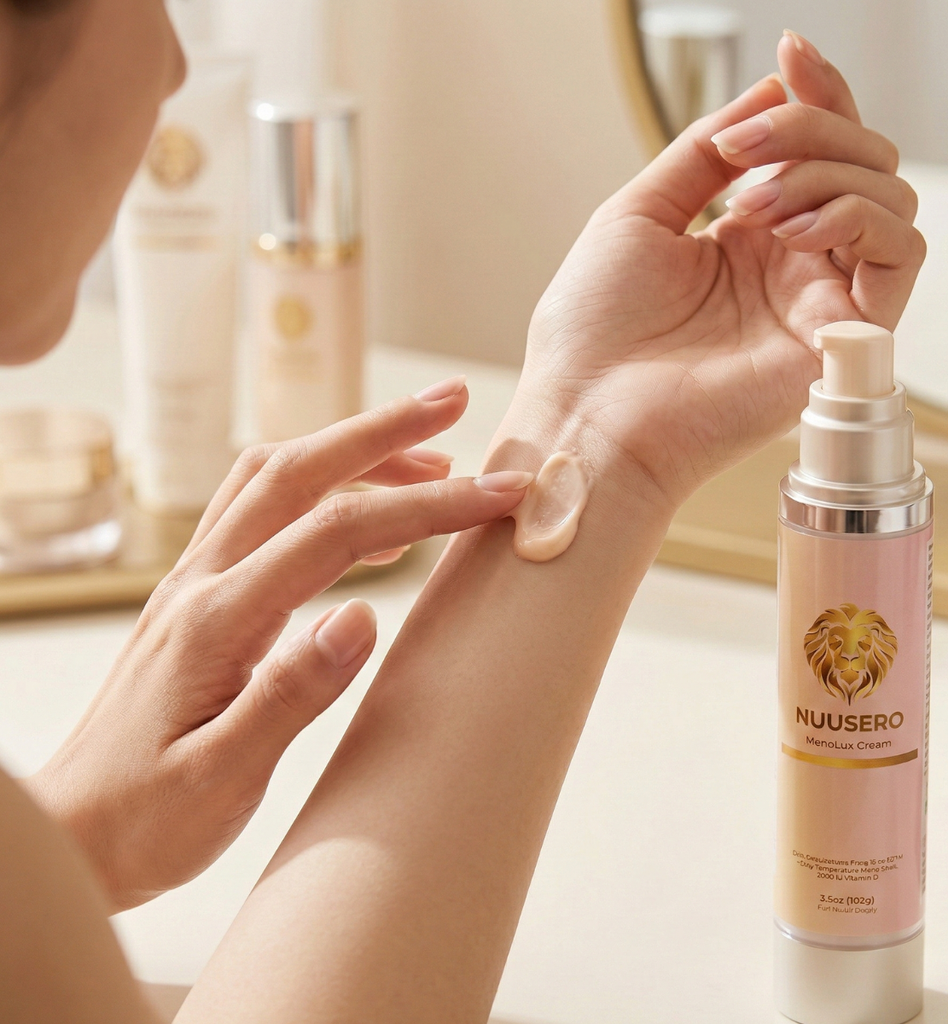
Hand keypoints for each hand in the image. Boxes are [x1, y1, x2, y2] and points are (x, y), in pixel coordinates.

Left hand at [26, 380, 531, 910]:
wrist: (73, 832)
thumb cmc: (145, 818)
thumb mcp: (220, 780)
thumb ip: (290, 695)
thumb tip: (362, 617)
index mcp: (215, 620)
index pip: (336, 534)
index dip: (424, 505)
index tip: (494, 494)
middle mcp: (201, 579)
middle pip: (298, 470)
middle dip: (383, 430)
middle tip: (453, 403)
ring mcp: (196, 580)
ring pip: (276, 478)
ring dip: (352, 450)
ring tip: (430, 456)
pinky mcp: (202, 595)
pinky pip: (263, 512)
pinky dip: (324, 491)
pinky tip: (368, 520)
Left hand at [518, 31, 924, 511]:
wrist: (586, 414)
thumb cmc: (593, 335)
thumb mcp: (637, 216)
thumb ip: (702, 157)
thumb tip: (769, 92)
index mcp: (745, 244)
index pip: (814, 155)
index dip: (815, 97)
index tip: (792, 54)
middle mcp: (790, 272)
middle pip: (860, 165)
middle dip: (810, 129)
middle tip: (741, 150)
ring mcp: (817, 305)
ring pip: (887, 200)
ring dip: (825, 172)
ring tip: (749, 204)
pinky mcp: (839, 344)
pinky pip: (899, 256)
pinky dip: (856, 217)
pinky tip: (788, 229)